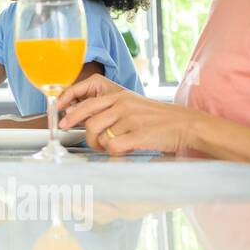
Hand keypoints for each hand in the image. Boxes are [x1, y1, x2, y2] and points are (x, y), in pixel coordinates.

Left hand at [57, 74, 202, 155]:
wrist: (186, 124)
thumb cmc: (158, 119)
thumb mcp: (133, 106)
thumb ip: (112, 110)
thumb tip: (87, 121)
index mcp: (120, 96)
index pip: (87, 102)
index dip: (71, 113)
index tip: (63, 123)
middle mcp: (123, 105)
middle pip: (90, 122)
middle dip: (86, 136)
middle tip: (91, 143)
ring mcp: (131, 119)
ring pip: (101, 136)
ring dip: (102, 146)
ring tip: (111, 148)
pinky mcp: (139, 134)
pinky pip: (114, 147)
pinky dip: (115, 153)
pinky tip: (124, 151)